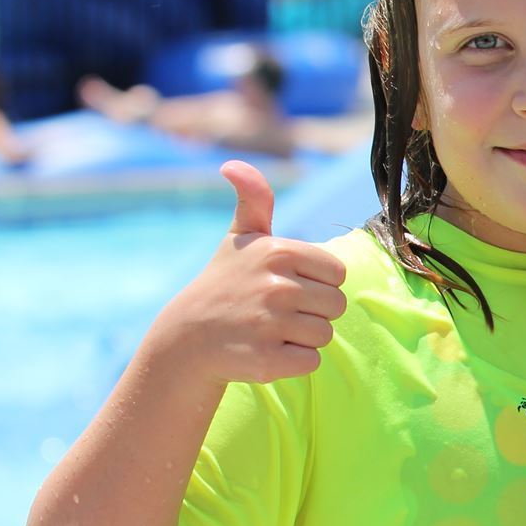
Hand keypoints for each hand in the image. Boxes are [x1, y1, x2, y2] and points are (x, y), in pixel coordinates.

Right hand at [150, 161, 348, 387]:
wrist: (188, 339)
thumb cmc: (225, 283)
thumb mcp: (240, 238)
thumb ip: (254, 200)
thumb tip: (233, 164)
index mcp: (280, 251)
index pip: (338, 273)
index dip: (316, 282)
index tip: (285, 284)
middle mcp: (277, 286)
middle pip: (336, 306)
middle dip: (312, 311)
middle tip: (275, 311)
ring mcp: (272, 324)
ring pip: (325, 334)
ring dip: (302, 337)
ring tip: (269, 329)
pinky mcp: (269, 360)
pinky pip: (310, 361)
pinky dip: (293, 361)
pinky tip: (265, 350)